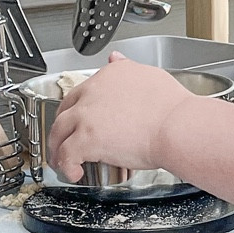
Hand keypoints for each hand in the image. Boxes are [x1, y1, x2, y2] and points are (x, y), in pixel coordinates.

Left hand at [49, 54, 191, 180]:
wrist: (176, 126)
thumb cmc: (171, 107)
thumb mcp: (148, 75)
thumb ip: (127, 67)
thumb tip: (115, 59)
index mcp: (107, 77)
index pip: (82, 91)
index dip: (78, 108)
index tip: (81, 120)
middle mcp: (92, 92)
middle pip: (64, 110)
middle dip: (61, 127)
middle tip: (65, 140)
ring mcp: (86, 116)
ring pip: (58, 132)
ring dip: (57, 148)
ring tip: (63, 161)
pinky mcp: (86, 140)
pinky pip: (67, 155)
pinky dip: (66, 166)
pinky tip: (74, 173)